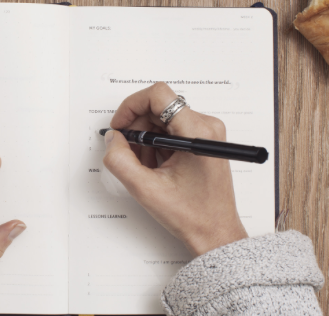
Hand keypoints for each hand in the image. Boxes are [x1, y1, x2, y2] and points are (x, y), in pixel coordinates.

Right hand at [103, 82, 247, 255]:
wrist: (215, 233)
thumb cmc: (193, 215)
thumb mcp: (146, 189)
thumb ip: (120, 160)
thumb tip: (113, 138)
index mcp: (197, 132)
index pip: (158, 95)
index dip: (132, 106)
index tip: (120, 126)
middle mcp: (206, 126)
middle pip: (159, 107)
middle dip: (137, 128)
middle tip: (128, 152)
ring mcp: (206, 133)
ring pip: (163, 119)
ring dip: (146, 139)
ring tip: (145, 166)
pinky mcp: (203, 141)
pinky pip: (172, 130)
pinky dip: (157, 145)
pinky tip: (156, 167)